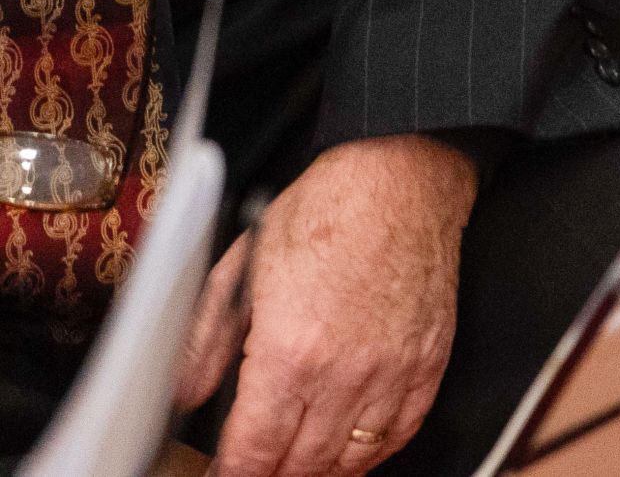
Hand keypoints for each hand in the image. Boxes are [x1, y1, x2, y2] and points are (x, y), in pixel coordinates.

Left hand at [183, 134, 474, 476]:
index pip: (254, 451)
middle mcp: (345, 371)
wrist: (401, 177)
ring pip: (352, 458)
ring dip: (319, 473)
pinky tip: (351, 453)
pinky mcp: (430, 358)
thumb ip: (206, 342)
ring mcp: (393, 369)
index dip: (233, 475)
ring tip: (296, 469)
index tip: (223, 476)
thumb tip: (185, 395)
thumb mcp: (240, 269)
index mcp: (290, 351)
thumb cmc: (325, 212)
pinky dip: (374, 453)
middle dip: (271, 476)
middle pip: (301, 464)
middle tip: (254, 471)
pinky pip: (402, 430)